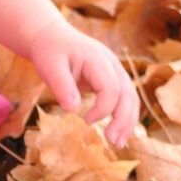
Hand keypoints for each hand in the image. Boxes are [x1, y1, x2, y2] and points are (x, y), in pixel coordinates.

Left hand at [28, 19, 139, 146]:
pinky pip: (124, 98)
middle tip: (112, 142)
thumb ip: (61, 86)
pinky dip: (123, 115)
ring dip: (128, 121)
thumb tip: (73, 109)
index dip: (103, 108)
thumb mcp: (50, 67)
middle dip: (123, 120)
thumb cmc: (49, 51)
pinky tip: (118, 132)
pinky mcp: (111, 79)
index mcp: (98, 59)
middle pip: (128, 94)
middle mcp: (112, 64)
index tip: (86, 121)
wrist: (51, 37)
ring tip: (118, 143)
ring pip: (130, 98)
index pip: (111, 88)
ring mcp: (114, 71)